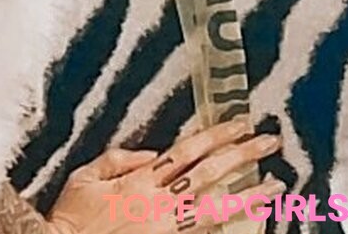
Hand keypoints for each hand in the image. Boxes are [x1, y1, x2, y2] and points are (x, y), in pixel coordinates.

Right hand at [47, 119, 284, 233]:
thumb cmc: (72, 217)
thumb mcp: (84, 177)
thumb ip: (116, 160)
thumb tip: (148, 154)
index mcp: (138, 180)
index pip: (185, 151)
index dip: (214, 136)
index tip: (239, 123)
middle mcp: (159, 201)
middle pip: (208, 173)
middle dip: (240, 155)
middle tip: (268, 142)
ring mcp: (167, 227)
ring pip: (216, 207)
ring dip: (248, 195)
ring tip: (275, 185)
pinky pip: (204, 232)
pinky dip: (228, 224)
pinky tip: (249, 219)